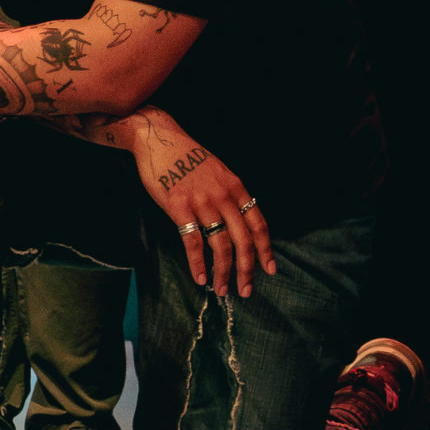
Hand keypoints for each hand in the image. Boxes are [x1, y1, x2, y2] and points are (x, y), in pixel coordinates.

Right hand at [130, 118, 273, 296]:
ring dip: (223, 272)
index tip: (270, 269)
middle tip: (246, 290)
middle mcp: (223, 196)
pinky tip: (200, 276)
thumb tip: (240, 222)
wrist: (159, 139)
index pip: (258, 224)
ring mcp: (201, 202)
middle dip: (246, 270)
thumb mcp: (218, 171)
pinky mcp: (179, 207)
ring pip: (219, 245)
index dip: (265, 249)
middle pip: (242, 240)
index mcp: (235, 187)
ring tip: (221, 289)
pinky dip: (197, 263)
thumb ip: (230, 195)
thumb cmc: (188, 156)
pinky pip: (192, 242)